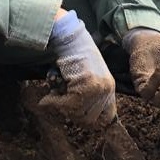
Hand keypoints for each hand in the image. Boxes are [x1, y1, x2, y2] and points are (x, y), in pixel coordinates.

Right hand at [39, 11, 116, 128]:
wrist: (68, 38)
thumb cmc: (72, 57)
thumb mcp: (85, 78)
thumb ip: (84, 97)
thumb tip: (78, 120)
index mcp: (109, 88)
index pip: (107, 118)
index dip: (90, 121)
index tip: (74, 116)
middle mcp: (107, 89)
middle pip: (89, 120)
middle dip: (71, 113)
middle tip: (59, 101)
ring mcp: (98, 87)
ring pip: (77, 113)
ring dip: (60, 106)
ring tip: (53, 92)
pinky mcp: (87, 85)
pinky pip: (68, 104)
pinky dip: (54, 101)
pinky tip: (50, 91)